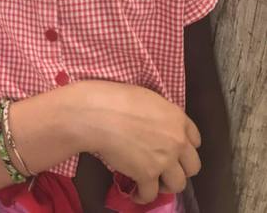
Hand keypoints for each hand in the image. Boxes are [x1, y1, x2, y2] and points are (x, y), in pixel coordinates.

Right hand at [69, 81, 200, 203]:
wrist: (97, 113)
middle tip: (164, 168)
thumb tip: (154, 125)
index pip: (195, 139)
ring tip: (152, 182)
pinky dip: (142, 195)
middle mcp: (176, 140)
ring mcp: (164, 160)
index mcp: (177, 118)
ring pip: (178, 184)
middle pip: (192, 166)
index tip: (173, 149)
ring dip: (165, 185)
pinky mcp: (147, 175)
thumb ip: (159, 115)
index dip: (184, 146)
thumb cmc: (114, 97)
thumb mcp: (145, 97)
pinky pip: (151, 194)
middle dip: (180, 168)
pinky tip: (135, 192)